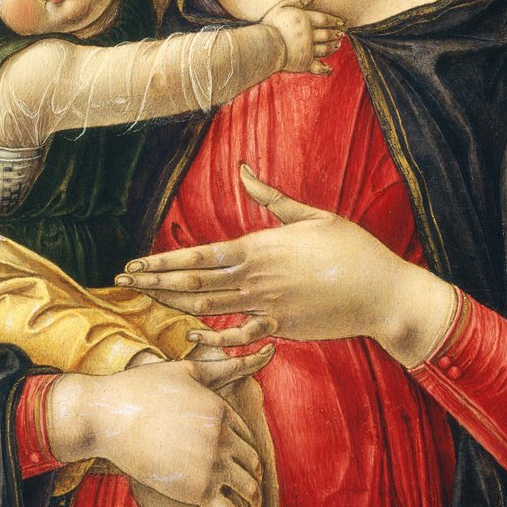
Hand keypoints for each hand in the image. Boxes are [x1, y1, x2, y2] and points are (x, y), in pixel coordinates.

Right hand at [47, 347, 274, 506]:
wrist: (107, 416)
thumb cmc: (141, 388)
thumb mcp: (185, 370)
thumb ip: (218, 367)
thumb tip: (246, 351)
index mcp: (221, 410)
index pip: (245, 434)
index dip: (244, 447)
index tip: (244, 459)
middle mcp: (222, 438)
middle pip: (251, 461)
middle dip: (253, 473)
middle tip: (253, 486)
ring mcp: (211, 465)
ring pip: (247, 486)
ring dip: (253, 498)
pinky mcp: (196, 491)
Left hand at [116, 165, 454, 365]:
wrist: (382, 292)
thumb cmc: (351, 248)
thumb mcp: (311, 214)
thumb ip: (271, 197)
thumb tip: (243, 169)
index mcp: (259, 247)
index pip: (197, 255)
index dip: (160, 261)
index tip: (134, 262)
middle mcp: (256, 279)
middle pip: (192, 282)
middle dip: (154, 281)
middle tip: (123, 281)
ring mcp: (266, 307)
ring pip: (207, 307)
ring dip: (172, 303)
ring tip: (145, 299)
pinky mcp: (280, 328)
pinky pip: (237, 336)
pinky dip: (212, 336)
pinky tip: (191, 334)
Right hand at [260, 0, 343, 75]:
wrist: (264, 45)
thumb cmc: (270, 25)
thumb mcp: (281, 7)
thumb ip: (298, 0)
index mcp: (305, 20)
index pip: (324, 19)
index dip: (334, 21)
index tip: (341, 23)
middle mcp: (309, 34)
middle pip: (327, 34)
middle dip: (336, 34)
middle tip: (342, 33)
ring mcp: (308, 50)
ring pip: (325, 48)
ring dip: (333, 47)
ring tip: (338, 45)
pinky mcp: (304, 63)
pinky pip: (318, 67)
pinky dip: (324, 69)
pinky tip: (329, 69)